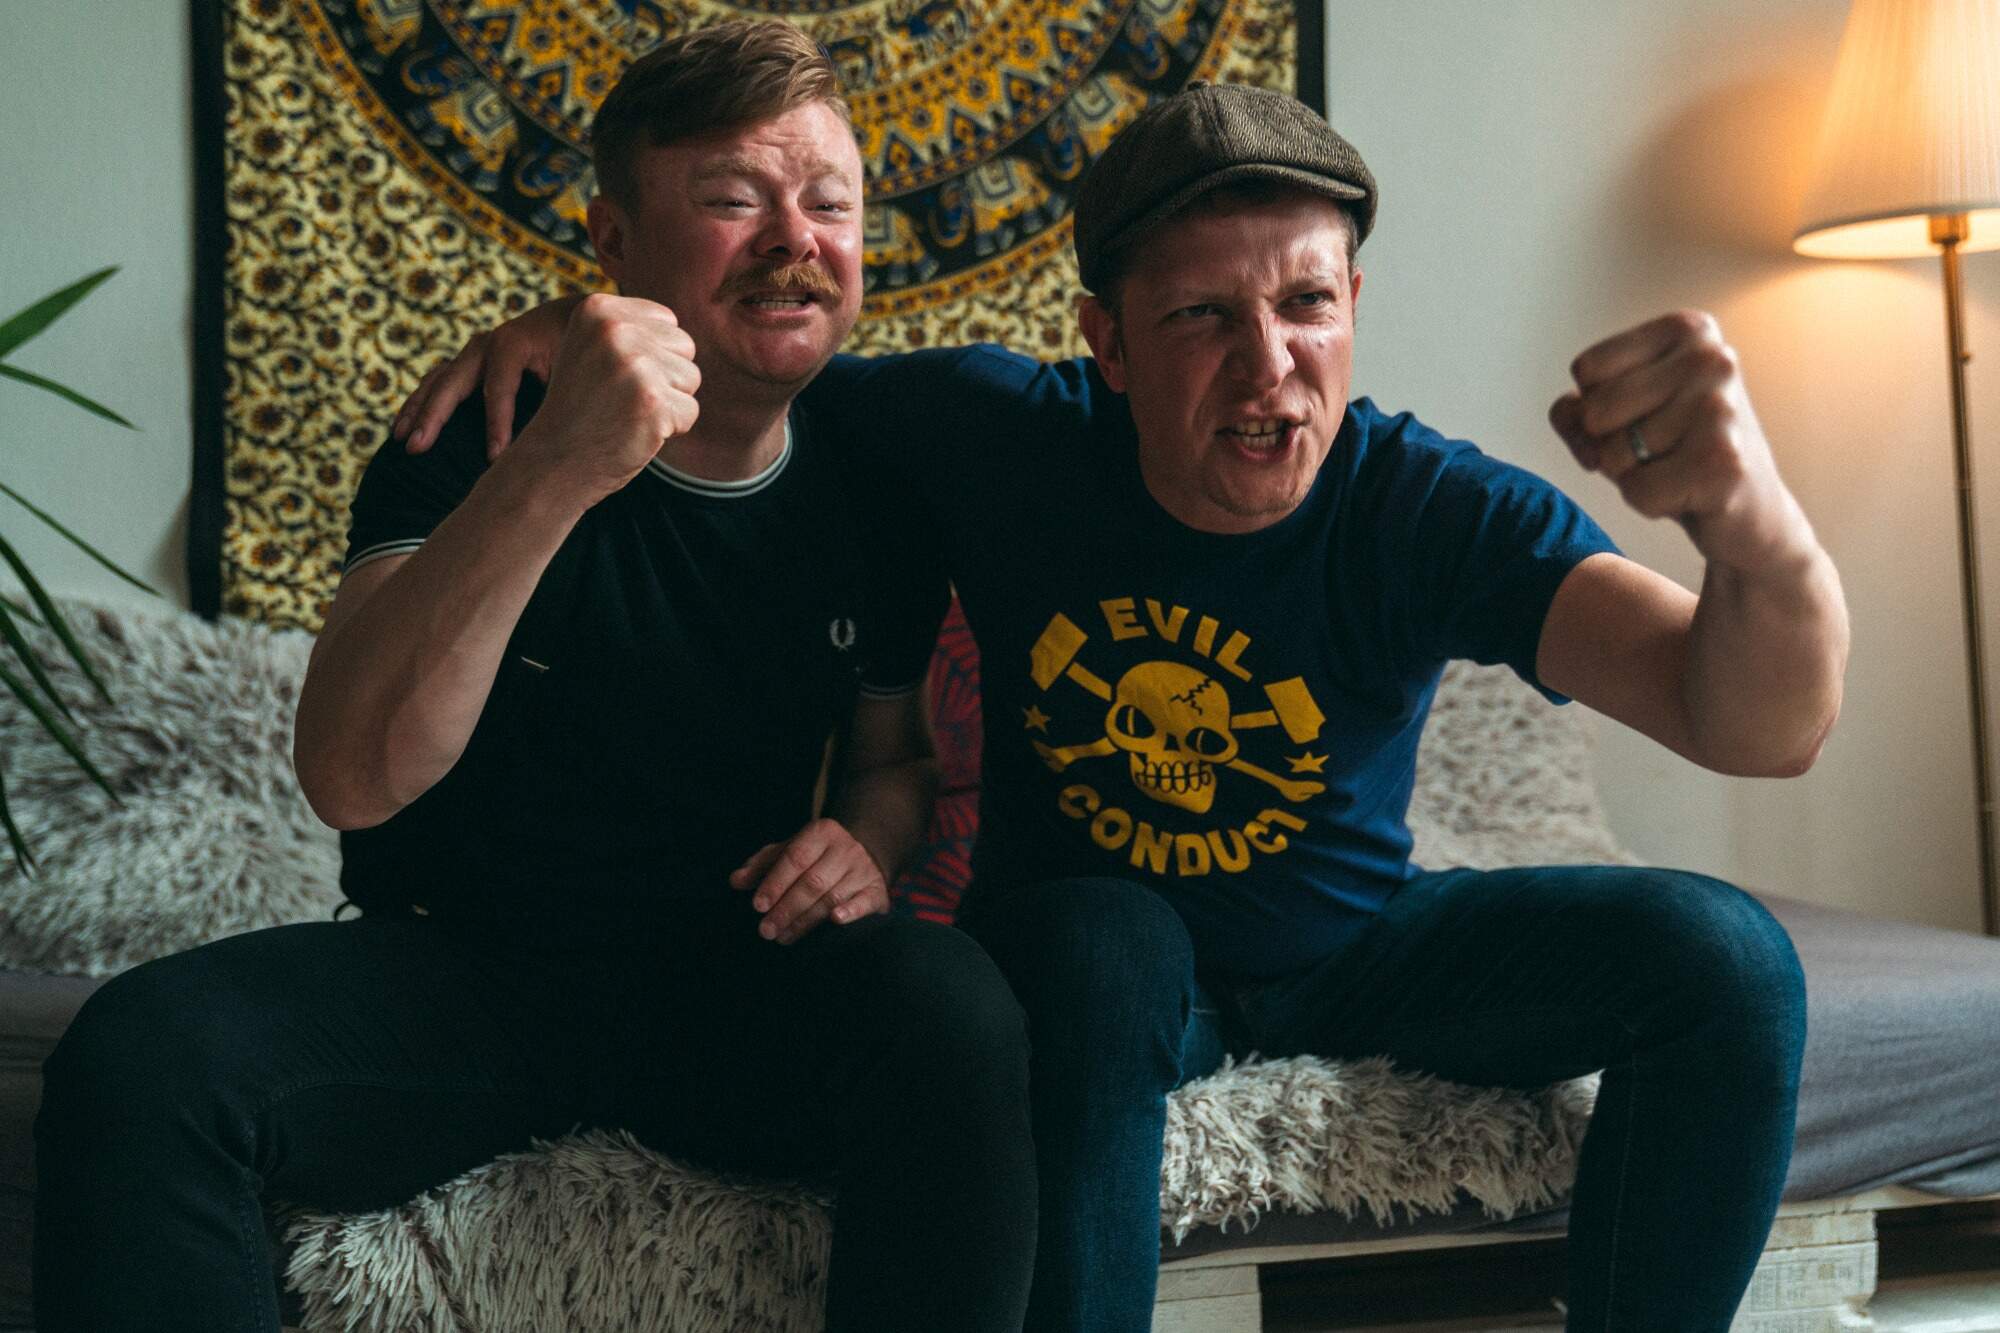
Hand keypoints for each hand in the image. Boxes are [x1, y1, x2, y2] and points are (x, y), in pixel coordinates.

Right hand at [396, 293, 582, 459]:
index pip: (499, 389)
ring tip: (401, 440)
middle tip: (416, 449)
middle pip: (453, 382)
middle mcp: (486, 344)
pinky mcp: (468, 362)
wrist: (573, 319)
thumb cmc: (578, 352)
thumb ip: (564, 396)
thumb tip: (562, 438)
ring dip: (416, 410)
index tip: (494, 460)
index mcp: (513, 344)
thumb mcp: (577, 370)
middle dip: (433, 417)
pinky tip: (406, 427)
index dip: (497, 426)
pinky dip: (422, 403)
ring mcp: (473, 352)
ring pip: (437, 381)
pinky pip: (438, 382)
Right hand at [500, 293, 700, 506]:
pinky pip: (690, 411)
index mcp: (597, 308)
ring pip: (691, 378)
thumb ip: (631, 328)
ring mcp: (634, 364)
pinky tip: (635, 432)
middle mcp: (615, 329)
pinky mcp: (651, 400)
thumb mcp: (593, 349)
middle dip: (664, 378)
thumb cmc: (582, 406)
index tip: (615, 376)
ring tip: (627, 413)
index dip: (652, 355)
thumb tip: (676, 325)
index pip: (668, 323)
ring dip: (667, 403)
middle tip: (622, 399)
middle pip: (685, 347)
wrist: (554, 459)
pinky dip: (670, 430)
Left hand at [729, 819, 891, 944]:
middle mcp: (845, 849)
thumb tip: (736, 881)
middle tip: (765, 930)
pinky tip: (835, 921)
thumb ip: (763, 864)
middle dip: (786, 909)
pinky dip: (851, 912)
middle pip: (812, 882)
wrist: (866, 851)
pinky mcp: (877, 890)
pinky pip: (865, 901)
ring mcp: (864, 870)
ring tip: (783, 937)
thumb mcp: (791, 849)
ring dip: (805, 921)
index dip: (775, 883)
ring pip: (832, 897)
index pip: (795, 858)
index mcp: (821, 833)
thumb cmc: (818, 855)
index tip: (757, 906)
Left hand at [1550, 311, 1813, 573]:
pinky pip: (1637, 490)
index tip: (1644, 417)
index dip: (1598, 407)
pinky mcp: (1723, 461)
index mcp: (1686, 330)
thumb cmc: (1675, 454)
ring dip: (1633, 475)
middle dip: (1612, 445)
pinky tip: (1687, 492)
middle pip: (1595, 411)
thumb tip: (1570, 412)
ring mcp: (1720, 407)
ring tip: (1676, 468)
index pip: (1587, 370)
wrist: (1750, 510)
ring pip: (1613, 454)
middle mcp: (1710, 357)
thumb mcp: (1620, 419)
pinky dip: (1649, 502)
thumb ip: (1574, 410)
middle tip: (1659, 451)